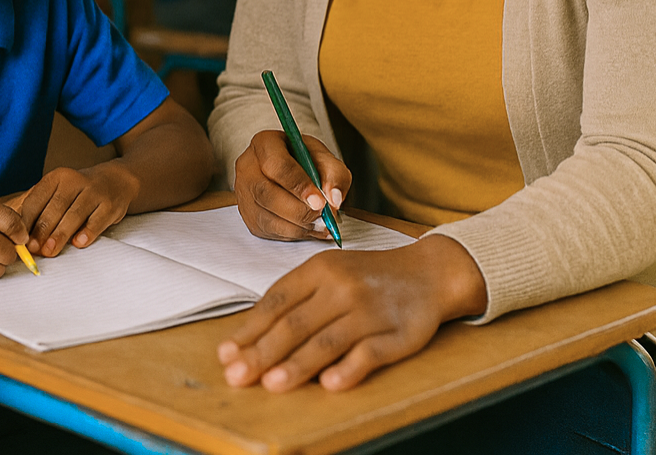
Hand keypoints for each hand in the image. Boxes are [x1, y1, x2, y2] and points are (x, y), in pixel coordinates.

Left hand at [12, 164, 135, 256]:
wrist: (116, 182)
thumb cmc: (78, 193)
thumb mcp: (58, 192)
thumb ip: (39, 209)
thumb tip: (16, 234)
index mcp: (56, 177)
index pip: (36, 199)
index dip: (26, 221)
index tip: (19, 239)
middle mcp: (74, 180)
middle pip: (54, 208)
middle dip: (42, 230)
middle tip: (33, 249)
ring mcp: (94, 191)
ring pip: (74, 214)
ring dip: (60, 234)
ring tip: (50, 251)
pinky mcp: (110, 204)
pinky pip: (97, 220)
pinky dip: (87, 232)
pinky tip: (78, 243)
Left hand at [217, 235, 487, 390]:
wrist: (429, 272)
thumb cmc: (367, 277)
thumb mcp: (328, 274)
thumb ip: (295, 299)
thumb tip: (252, 336)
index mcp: (319, 270)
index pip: (277, 301)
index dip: (250, 329)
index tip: (227, 352)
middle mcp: (342, 287)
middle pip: (296, 323)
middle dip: (263, 352)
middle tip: (237, 375)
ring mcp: (370, 310)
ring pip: (327, 340)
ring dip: (297, 365)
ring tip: (271, 384)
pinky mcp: (398, 333)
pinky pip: (370, 353)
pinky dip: (349, 369)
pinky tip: (329, 385)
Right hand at [234, 130, 350, 241]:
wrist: (291, 170)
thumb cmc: (306, 160)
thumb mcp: (325, 158)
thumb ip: (334, 174)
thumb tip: (334, 199)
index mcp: (265, 144)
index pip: (277, 166)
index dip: (299, 186)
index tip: (320, 201)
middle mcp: (247, 167)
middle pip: (267, 194)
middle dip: (300, 211)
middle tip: (323, 216)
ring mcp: (243, 193)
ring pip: (267, 217)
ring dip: (299, 226)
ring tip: (321, 224)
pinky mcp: (248, 215)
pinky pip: (269, 230)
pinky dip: (294, 234)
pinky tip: (310, 228)